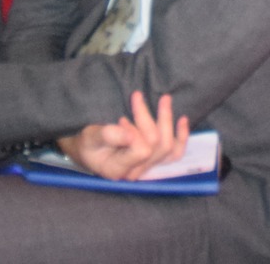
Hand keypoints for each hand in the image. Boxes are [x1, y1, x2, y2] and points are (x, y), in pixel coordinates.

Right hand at [57, 92, 189, 180]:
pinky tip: (182, 119)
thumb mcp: (90, 137)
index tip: (121, 119)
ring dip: (167, 121)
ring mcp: (146, 169)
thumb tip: (129, 134)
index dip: (136, 130)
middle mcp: (135, 173)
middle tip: (136, 96)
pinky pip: (174, 153)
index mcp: (117, 170)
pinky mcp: (154, 161)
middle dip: (149, 118)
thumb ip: (107, 135)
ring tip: (163, 99)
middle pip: (156, 145)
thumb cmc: (86, 143)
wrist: (86, 150)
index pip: (141, 150)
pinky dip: (181, 137)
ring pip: (168, 148)